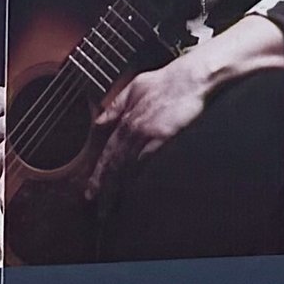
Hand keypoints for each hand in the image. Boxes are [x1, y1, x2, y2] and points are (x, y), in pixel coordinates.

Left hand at [81, 51, 210, 205]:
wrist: (192, 77)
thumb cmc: (167, 80)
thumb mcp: (134, 87)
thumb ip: (116, 106)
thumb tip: (98, 121)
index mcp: (126, 118)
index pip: (107, 152)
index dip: (98, 173)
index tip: (92, 190)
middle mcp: (132, 128)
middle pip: (113, 163)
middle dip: (104, 187)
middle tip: (97, 207)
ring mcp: (146, 133)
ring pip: (125, 166)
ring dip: (116, 187)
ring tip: (109, 206)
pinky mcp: (162, 137)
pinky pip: (144, 162)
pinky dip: (135, 177)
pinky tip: (132, 191)